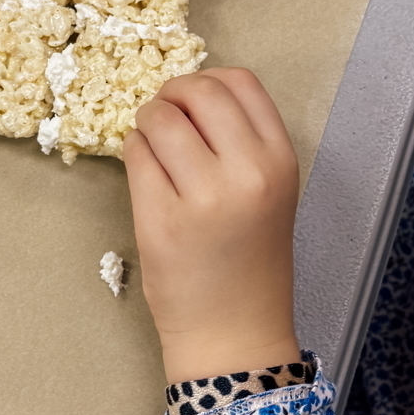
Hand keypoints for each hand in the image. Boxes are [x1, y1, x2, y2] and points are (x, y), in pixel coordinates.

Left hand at [124, 68, 299, 382]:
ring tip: (152, 148)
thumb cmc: (249, 262)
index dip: (207, 81)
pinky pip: (136, 156)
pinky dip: (134, 153)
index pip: (240, 83)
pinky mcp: (161, 219)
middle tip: (163, 116)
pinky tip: (146, 174)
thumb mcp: (270, 193)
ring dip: (147, 122)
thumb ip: (242, 143)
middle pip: (198, 91)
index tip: (193, 100)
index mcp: (280, 161)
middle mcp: (248, 172)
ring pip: (159, 119)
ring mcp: (203, 196)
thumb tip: (189, 95)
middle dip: (171, 95)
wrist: (235, 333)